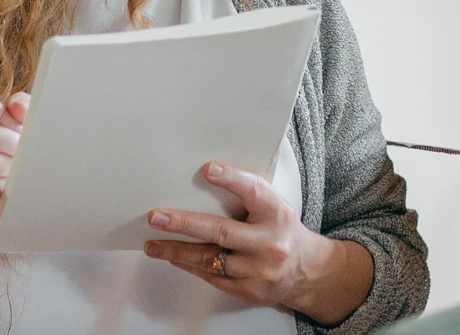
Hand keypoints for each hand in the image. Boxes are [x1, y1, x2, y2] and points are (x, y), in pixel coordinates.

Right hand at [0, 84, 29, 245]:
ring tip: (15, 170)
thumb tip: (18, 105)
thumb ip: (15, 109)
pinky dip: (4, 188)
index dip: (2, 112)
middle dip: (14, 144)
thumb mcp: (5, 128)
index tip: (14, 126)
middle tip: (26, 153)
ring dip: (11, 168)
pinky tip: (3, 188)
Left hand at [145, 162, 373, 325]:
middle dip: (184, 223)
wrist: (306, 272)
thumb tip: (208, 177)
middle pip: (221, 231)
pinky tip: (173, 256)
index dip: (231, 179)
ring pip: (209, 258)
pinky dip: (189, 265)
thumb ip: (250, 196)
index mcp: (277, 215)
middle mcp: (268, 243)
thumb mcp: (275, 207)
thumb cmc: (283, 233)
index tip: (208, 169)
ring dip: (176, 250)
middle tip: (158, 216)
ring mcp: (256, 270)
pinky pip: (211, 276)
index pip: (254, 192)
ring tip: (153, 244)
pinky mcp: (246, 289)